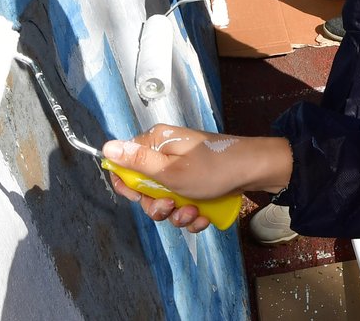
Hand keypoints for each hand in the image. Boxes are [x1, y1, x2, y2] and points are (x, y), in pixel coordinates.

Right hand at [102, 125, 291, 231]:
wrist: (254, 171)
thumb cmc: (212, 169)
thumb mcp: (170, 171)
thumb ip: (137, 162)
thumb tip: (106, 146)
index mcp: (156, 143)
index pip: (124, 162)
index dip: (127, 184)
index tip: (138, 197)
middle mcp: (166, 153)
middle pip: (144, 187)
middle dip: (157, 205)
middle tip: (171, 207)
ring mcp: (182, 168)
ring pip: (165, 199)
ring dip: (176, 213)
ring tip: (193, 213)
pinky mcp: (196, 181)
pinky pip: (183, 202)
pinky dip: (191, 213)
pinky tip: (203, 216)